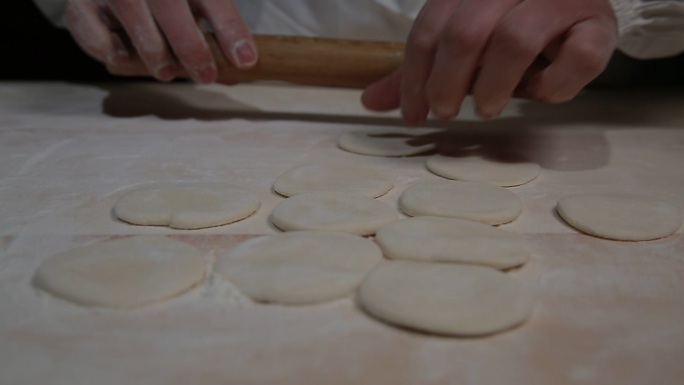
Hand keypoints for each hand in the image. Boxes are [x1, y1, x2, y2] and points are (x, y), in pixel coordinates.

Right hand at [64, 0, 256, 82]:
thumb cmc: (171, 1)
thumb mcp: (197, 7)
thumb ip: (217, 35)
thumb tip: (242, 69)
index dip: (230, 28)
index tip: (245, 60)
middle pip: (168, 2)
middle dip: (190, 44)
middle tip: (204, 75)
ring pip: (129, 8)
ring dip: (151, 48)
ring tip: (166, 72)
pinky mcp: (81, 2)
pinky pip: (85, 22)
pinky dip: (103, 44)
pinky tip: (123, 59)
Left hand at [362, 0, 616, 124]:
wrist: (578, 3)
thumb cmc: (509, 25)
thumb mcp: (462, 42)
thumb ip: (423, 69)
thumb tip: (369, 102)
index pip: (429, 29)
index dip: (413, 77)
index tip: (413, 116)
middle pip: (466, 32)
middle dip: (448, 82)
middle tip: (446, 113)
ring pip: (516, 38)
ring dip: (495, 84)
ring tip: (488, 108)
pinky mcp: (598, 22)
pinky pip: (577, 57)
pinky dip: (555, 84)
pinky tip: (541, 92)